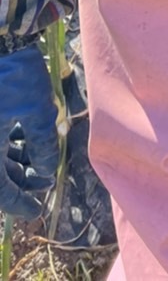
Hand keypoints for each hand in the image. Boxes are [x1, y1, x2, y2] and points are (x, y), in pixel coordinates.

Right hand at [0, 44, 57, 218]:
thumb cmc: (14, 77)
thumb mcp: (38, 112)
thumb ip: (43, 145)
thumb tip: (46, 169)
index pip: (2, 192)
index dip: (20, 202)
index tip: (37, 209)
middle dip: (18, 181)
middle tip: (41, 182)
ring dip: (13, 163)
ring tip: (37, 162)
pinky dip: (5, 146)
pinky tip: (23, 141)